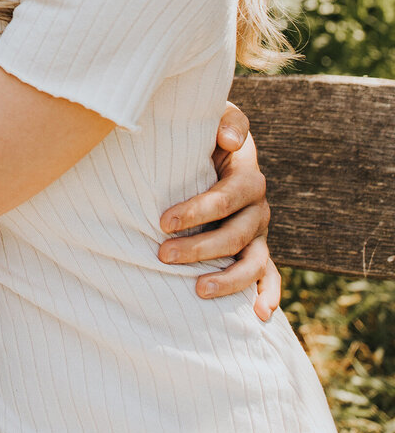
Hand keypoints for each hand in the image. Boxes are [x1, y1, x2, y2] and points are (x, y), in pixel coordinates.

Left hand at [158, 102, 278, 322]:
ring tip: (197, 290)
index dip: (197, 211)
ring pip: (252, 263)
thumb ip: (228, 120)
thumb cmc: (206, 133)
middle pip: (236, 235)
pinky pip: (269, 277)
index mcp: (247, 177)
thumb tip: (230, 140)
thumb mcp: (216, 116)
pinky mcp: (256, 251)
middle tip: (162, 255)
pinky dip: (268, 296)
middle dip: (200, 248)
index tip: (162, 222)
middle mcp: (257, 209)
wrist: (211, 148)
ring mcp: (258, 233)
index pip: (226, 198)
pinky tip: (258, 316)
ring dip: (228, 280)